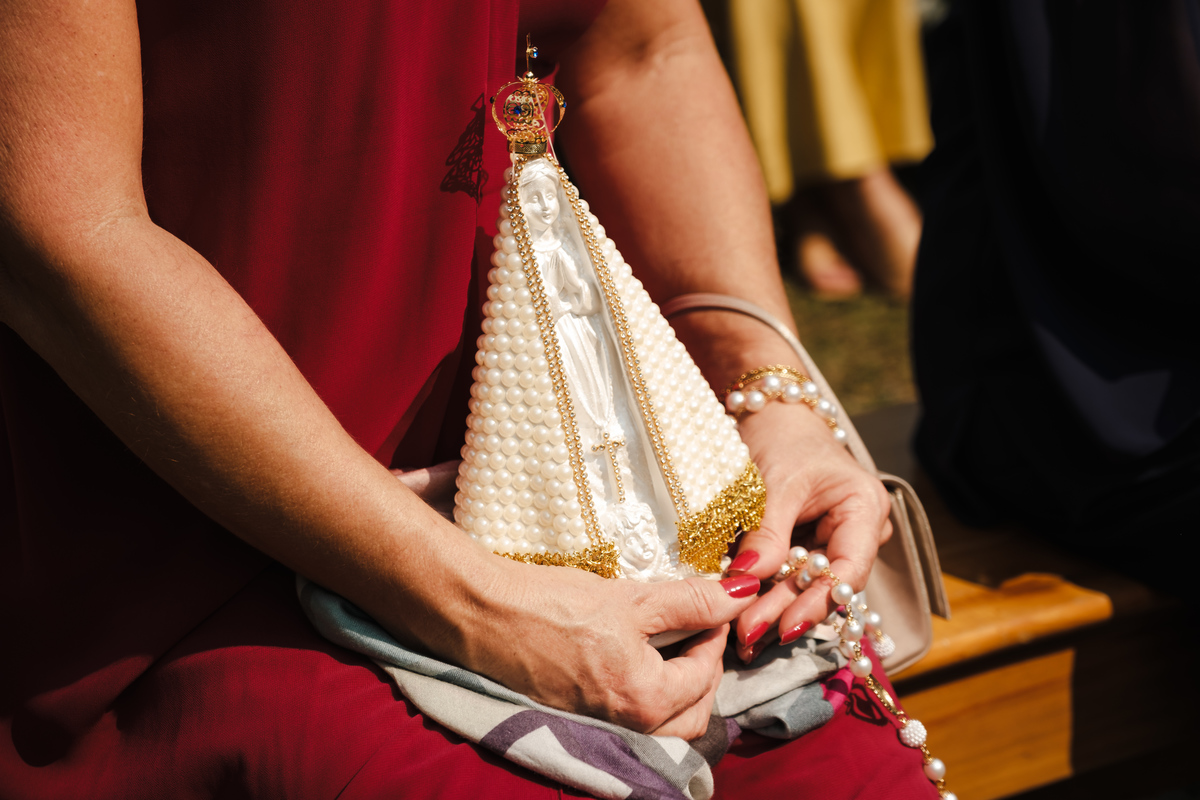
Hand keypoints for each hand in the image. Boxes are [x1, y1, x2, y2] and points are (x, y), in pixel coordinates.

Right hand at [378, 548, 757, 740]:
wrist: (480, 613)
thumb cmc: (550, 603)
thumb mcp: (630, 598)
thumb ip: (690, 601)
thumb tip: (739, 592)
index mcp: (645, 699)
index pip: (707, 672)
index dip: (717, 631)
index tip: (713, 600)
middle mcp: (627, 727)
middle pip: (694, 711)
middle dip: (705, 669)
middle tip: (699, 625)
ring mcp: (601, 728)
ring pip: (664, 723)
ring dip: (679, 687)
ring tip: (673, 644)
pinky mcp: (578, 719)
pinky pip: (632, 719)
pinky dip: (649, 695)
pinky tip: (638, 660)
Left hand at [725, 402, 891, 661]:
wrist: (771, 419)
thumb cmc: (781, 439)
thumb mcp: (772, 483)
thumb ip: (766, 533)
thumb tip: (748, 579)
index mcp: (864, 508)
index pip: (849, 569)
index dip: (818, 601)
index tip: (786, 625)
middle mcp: (857, 532)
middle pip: (825, 584)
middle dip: (786, 611)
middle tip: (749, 636)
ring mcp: (834, 541)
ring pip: (806, 585)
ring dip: (774, 608)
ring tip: (743, 635)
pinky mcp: (808, 547)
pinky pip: (791, 576)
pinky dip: (768, 592)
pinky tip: (743, 614)